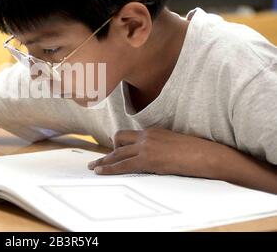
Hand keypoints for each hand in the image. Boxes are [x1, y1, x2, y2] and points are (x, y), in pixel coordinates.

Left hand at [88, 128, 204, 175]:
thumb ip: (162, 147)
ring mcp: (146, 147)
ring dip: (104, 161)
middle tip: (98, 161)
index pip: (130, 136)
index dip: (119, 144)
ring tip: (94, 167)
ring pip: (117, 153)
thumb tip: (157, 157)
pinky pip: (123, 165)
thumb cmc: (198, 152)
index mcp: (154, 131)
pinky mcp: (148, 159)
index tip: (112, 150)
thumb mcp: (175, 144)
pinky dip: (110, 169)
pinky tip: (102, 172)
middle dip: (108, 152)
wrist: (208, 155)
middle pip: (119, 140)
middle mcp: (147, 136)